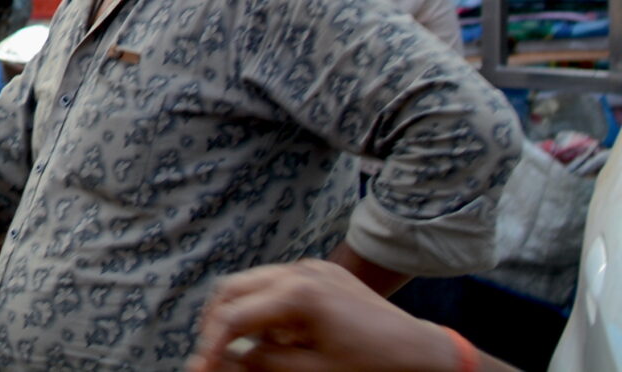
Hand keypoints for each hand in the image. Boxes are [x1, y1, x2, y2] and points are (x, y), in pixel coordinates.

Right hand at [188, 261, 474, 371]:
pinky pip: (280, 282)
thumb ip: (264, 363)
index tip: (203, 366)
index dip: (211, 344)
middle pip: (233, 288)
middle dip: (216, 320)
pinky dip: (267, 304)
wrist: (427, 353)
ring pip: (254, 281)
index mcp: (296, 294)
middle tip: (211, 352)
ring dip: (240, 310)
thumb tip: (227, 360)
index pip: (233, 316)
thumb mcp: (314, 370)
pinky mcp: (326, 273)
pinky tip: (276, 333)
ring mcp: (314, 268)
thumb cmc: (375, 366)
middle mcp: (300, 271)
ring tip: (241, 345)